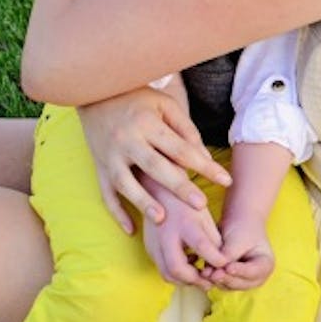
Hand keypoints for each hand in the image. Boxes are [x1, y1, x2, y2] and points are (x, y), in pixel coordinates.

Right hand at [77, 87, 231, 232]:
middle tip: (200, 204)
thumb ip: (186, 130)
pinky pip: (106, 193)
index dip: (204, 165)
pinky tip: (131, 229)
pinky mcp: (99, 167)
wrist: (95, 93)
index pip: (180, 148)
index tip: (225, 180)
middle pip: (154, 166)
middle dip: (178, 186)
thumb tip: (205, 159)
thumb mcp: (165, 105)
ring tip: (162, 219)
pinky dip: (117, 212)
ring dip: (142, 202)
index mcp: (147, 123)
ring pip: (125, 183)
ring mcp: (110, 155)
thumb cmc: (138, 100)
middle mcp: (127, 140)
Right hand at [141, 178, 229, 288]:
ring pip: (167, 274)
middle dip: (195, 280)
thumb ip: (213, 239)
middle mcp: (166, 234)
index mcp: (184, 222)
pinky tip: (188, 264)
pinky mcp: (149, 247)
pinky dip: (176, 273)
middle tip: (209, 281)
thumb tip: (222, 263)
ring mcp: (154, 242)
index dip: (215, 259)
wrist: (159, 190)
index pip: (202, 246)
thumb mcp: (204, 216)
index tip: (224, 264)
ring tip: (199, 275)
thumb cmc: (187, 202)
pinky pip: (162, 268)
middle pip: (177, 268)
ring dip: (184, 280)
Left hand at [202, 214, 275, 290]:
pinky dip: (212, 278)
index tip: (228, 267)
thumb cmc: (242, 227)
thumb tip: (217, 272)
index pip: (253, 271)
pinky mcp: (230, 279)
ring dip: (217, 280)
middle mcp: (256, 276)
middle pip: (242, 283)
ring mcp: (243, 279)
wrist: (238, 220)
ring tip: (206, 272)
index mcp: (265, 264)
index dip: (240, 271)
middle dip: (227, 278)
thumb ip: (229, 256)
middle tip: (213, 274)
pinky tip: (203, 272)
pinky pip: (221, 283)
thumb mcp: (237, 239)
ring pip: (229, 286)